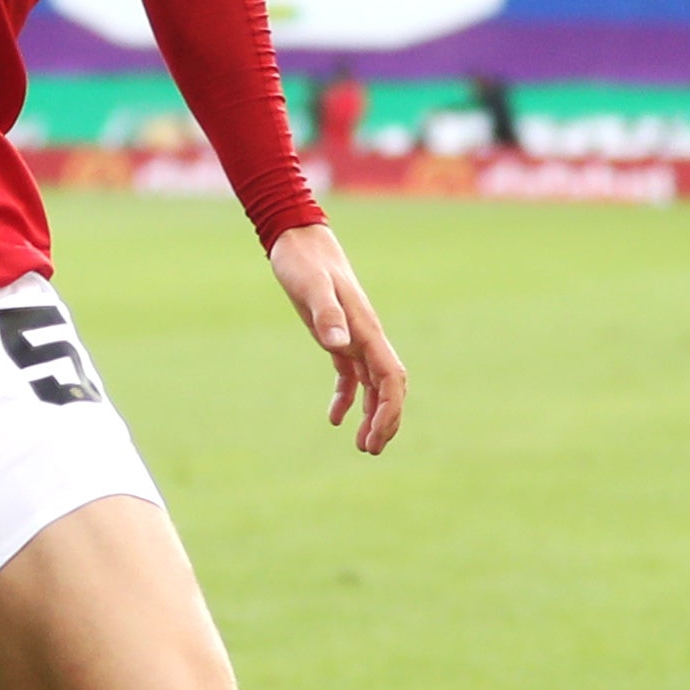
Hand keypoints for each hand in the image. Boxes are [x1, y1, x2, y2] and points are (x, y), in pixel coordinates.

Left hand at [266, 223, 406, 455]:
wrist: (298, 240)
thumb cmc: (304, 262)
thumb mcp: (311, 288)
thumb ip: (326, 314)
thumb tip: (338, 344)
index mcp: (366, 330)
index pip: (391, 378)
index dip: (389, 409)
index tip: (375, 436)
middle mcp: (366, 336)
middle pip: (389, 386)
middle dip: (386, 419)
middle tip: (370, 449)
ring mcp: (353, 337)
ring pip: (373, 384)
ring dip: (371, 414)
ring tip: (361, 445)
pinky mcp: (336, 336)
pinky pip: (350, 375)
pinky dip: (346, 397)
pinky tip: (334, 419)